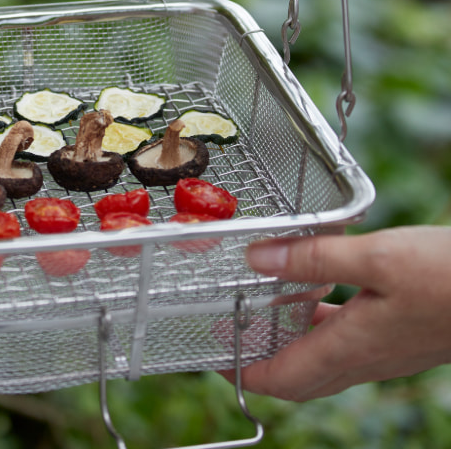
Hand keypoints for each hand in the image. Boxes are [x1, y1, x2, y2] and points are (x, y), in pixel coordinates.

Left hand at [222, 226, 450, 400]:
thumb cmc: (450, 277)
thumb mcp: (375, 257)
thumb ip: (313, 257)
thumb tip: (255, 258)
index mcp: (352, 348)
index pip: (282, 380)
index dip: (242, 375)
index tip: (210, 358)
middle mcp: (366, 359)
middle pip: (299, 378)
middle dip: (258, 363)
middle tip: (228, 336)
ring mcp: (385, 351)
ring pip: (322, 360)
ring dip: (288, 343)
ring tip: (259, 313)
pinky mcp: (399, 336)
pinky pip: (346, 341)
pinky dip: (319, 325)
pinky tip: (314, 293)